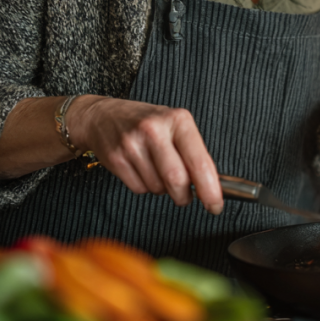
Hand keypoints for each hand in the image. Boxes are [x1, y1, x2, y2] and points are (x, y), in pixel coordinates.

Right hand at [67, 96, 223, 213]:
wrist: (104, 115)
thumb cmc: (147, 122)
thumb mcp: (175, 126)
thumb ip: (192, 152)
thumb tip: (211, 184)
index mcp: (178, 120)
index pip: (199, 161)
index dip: (209, 188)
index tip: (215, 204)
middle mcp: (155, 129)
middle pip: (177, 180)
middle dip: (184, 196)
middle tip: (186, 196)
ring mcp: (133, 144)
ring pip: (158, 188)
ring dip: (163, 189)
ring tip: (157, 170)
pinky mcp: (116, 158)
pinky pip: (139, 189)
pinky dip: (145, 187)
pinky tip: (142, 169)